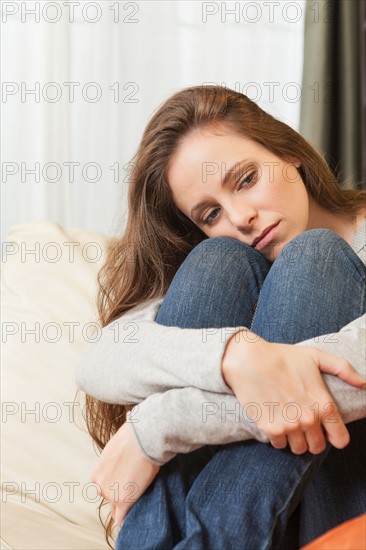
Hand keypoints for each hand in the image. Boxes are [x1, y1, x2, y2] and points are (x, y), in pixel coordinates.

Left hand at [90, 422, 160, 527]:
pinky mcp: (123, 500)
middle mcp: (99, 485)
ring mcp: (110, 494)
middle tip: (134, 490)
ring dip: (126, 505)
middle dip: (120, 495)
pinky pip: (122, 518)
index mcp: (96, 472)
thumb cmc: (134, 436)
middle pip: (109, 498)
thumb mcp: (116, 448)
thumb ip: (115, 461)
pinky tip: (133, 519)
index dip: (116, 486)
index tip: (126, 485)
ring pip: (117, 508)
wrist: (143, 437)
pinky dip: (127, 520)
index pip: (104, 487)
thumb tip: (123, 458)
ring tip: (138, 500)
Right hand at [222, 330, 365, 454]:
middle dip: (312, 438)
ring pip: (298, 449)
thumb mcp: (315, 356)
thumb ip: (342, 368)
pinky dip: (277, 437)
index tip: (325, 430)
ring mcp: (289, 425)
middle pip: (317, 447)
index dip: (334, 436)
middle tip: (302, 424)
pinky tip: (274, 421)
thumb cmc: (282, 356)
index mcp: (324, 403)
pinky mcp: (270, 428)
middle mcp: (309, 418)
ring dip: (294, 439)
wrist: (249, 360)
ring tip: (287, 422)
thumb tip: (363, 383)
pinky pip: (279, 445)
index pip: (340, 439)